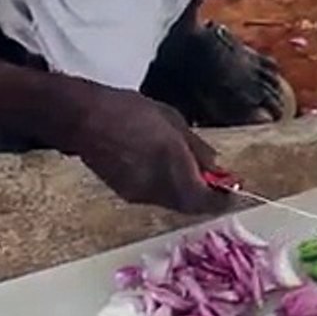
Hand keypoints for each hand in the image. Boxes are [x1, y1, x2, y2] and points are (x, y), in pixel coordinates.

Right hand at [68, 86, 231, 214]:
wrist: (83, 120)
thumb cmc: (128, 110)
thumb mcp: (171, 119)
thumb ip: (197, 147)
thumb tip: (217, 167)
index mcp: (172, 163)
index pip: (205, 199)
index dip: (223, 198)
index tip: (233, 189)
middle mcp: (157, 185)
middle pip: (191, 206)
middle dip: (207, 197)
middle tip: (217, 183)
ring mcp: (140, 193)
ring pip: (174, 204)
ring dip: (188, 194)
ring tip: (193, 174)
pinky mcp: (127, 195)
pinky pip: (157, 198)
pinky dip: (169, 190)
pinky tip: (167, 172)